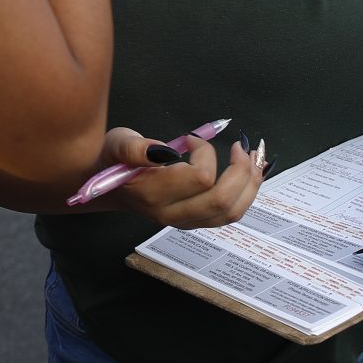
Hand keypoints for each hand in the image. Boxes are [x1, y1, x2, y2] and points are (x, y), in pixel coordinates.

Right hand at [102, 127, 263, 227]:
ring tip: (255, 159)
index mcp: (153, 193)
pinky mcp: (194, 222)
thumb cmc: (112, 160)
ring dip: (250, 185)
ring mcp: (184, 221)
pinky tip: (250, 174)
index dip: (205, 153)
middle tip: (240, 147)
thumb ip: (134, 148)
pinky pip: (229, 215)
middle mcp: (171, 213)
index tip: (190, 139)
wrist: (107, 187)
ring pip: (231, 212)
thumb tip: (161, 151)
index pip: (199, 178)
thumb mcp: (117, 144)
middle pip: (222, 200)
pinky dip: (246, 194)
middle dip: (241, 171)